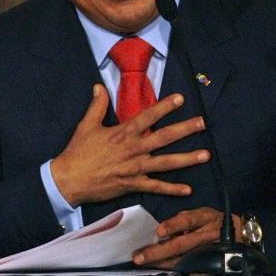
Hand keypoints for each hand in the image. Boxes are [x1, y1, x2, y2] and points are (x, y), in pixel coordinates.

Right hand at [51, 84, 209, 205]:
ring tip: (205, 154)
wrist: (69, 180)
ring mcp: (135, 168)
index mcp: (123, 133)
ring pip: (166, 163)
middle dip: (185, 129)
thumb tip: (99, 86)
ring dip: (187, 159)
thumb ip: (97, 105)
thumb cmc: (78, 152)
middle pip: (164, 137)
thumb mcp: (86, 125)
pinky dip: (172, 189)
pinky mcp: (133, 185)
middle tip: (202, 123)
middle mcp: (134, 149)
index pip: (148, 116)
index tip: (180, 98)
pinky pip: (156, 187)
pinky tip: (188, 189)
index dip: (165, 106)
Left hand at [133, 207, 242, 267]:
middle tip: (140, 257)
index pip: (187, 220)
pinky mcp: (213, 263)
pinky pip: (196, 270)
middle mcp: (207, 234)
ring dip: (164, 264)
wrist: (242, 234)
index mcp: (203, 217)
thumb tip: (161, 231)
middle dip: (159, 251)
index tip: (158, 231)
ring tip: (148, 265)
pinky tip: (167, 275)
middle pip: (182, 244)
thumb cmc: (214, 222)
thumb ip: (183, 220)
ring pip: (185, 259)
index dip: (173, 225)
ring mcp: (209, 250)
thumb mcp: (201, 214)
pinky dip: (181, 273)